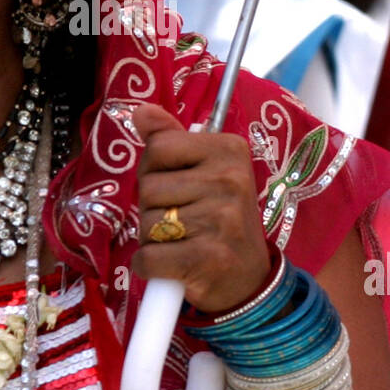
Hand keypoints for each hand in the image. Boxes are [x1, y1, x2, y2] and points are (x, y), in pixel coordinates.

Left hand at [130, 103, 271, 314]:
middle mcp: (230, 179)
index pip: (158, 147)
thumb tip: (140, 111)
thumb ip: (170, 139)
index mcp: (229, 149)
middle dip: (153, 207)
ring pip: (146, 223)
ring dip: (152, 239)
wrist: (249, 278)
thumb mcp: (205, 171)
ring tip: (182, 242)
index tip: (177, 186)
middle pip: (148, 186)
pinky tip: (172, 267)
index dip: (154, 170)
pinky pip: (148, 257)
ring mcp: (221, 219)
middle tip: (182, 220)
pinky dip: (150, 266)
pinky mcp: (208, 258)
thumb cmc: (219, 219)